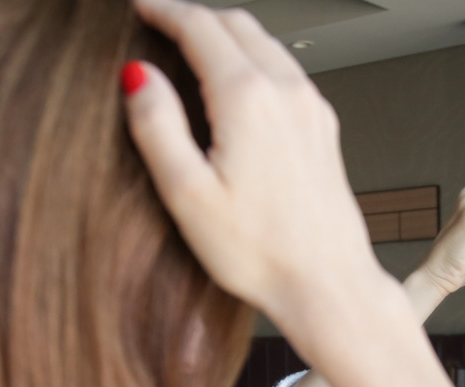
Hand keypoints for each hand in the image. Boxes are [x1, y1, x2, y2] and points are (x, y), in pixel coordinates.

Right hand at [125, 0, 381, 327]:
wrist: (326, 282)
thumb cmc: (260, 251)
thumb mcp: (187, 193)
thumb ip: (157, 126)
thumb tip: (138, 77)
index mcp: (248, 100)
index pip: (200, 26)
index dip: (164, 10)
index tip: (142, 7)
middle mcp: (286, 94)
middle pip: (237, 24)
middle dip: (195, 16)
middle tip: (162, 22)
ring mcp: (311, 108)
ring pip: (266, 43)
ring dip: (227, 33)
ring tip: (195, 46)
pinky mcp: (323, 128)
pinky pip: (286, 71)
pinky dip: (255, 59)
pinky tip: (239, 84)